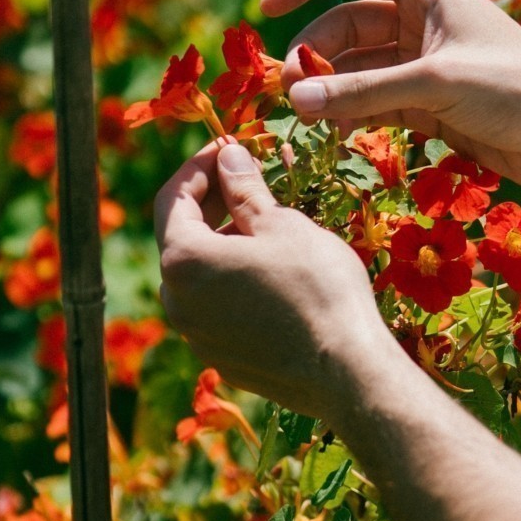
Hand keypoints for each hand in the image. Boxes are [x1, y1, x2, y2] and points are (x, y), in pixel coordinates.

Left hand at [154, 138, 394, 425]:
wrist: (346, 373)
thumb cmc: (318, 289)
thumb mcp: (283, 225)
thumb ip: (246, 189)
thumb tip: (229, 156)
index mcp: (184, 260)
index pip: (173, 198)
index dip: (200, 167)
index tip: (229, 148)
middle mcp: (176, 301)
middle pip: (181, 238)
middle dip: (211, 205)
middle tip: (249, 181)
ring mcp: (196, 335)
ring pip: (200, 276)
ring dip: (223, 246)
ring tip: (267, 230)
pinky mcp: (221, 358)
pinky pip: (217, 309)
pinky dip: (233, 284)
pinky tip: (273, 277)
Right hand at [261, 0, 520, 197]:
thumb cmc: (516, 93)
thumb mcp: (435, 86)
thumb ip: (363, 93)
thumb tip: (297, 101)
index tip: (265, 10)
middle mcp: (425, 21)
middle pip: (350, 26)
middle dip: (315, 53)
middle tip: (287, 89)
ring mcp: (428, 64)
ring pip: (361, 69)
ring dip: (331, 89)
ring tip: (303, 116)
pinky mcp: (434, 105)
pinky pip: (379, 102)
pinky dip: (354, 114)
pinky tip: (334, 132)